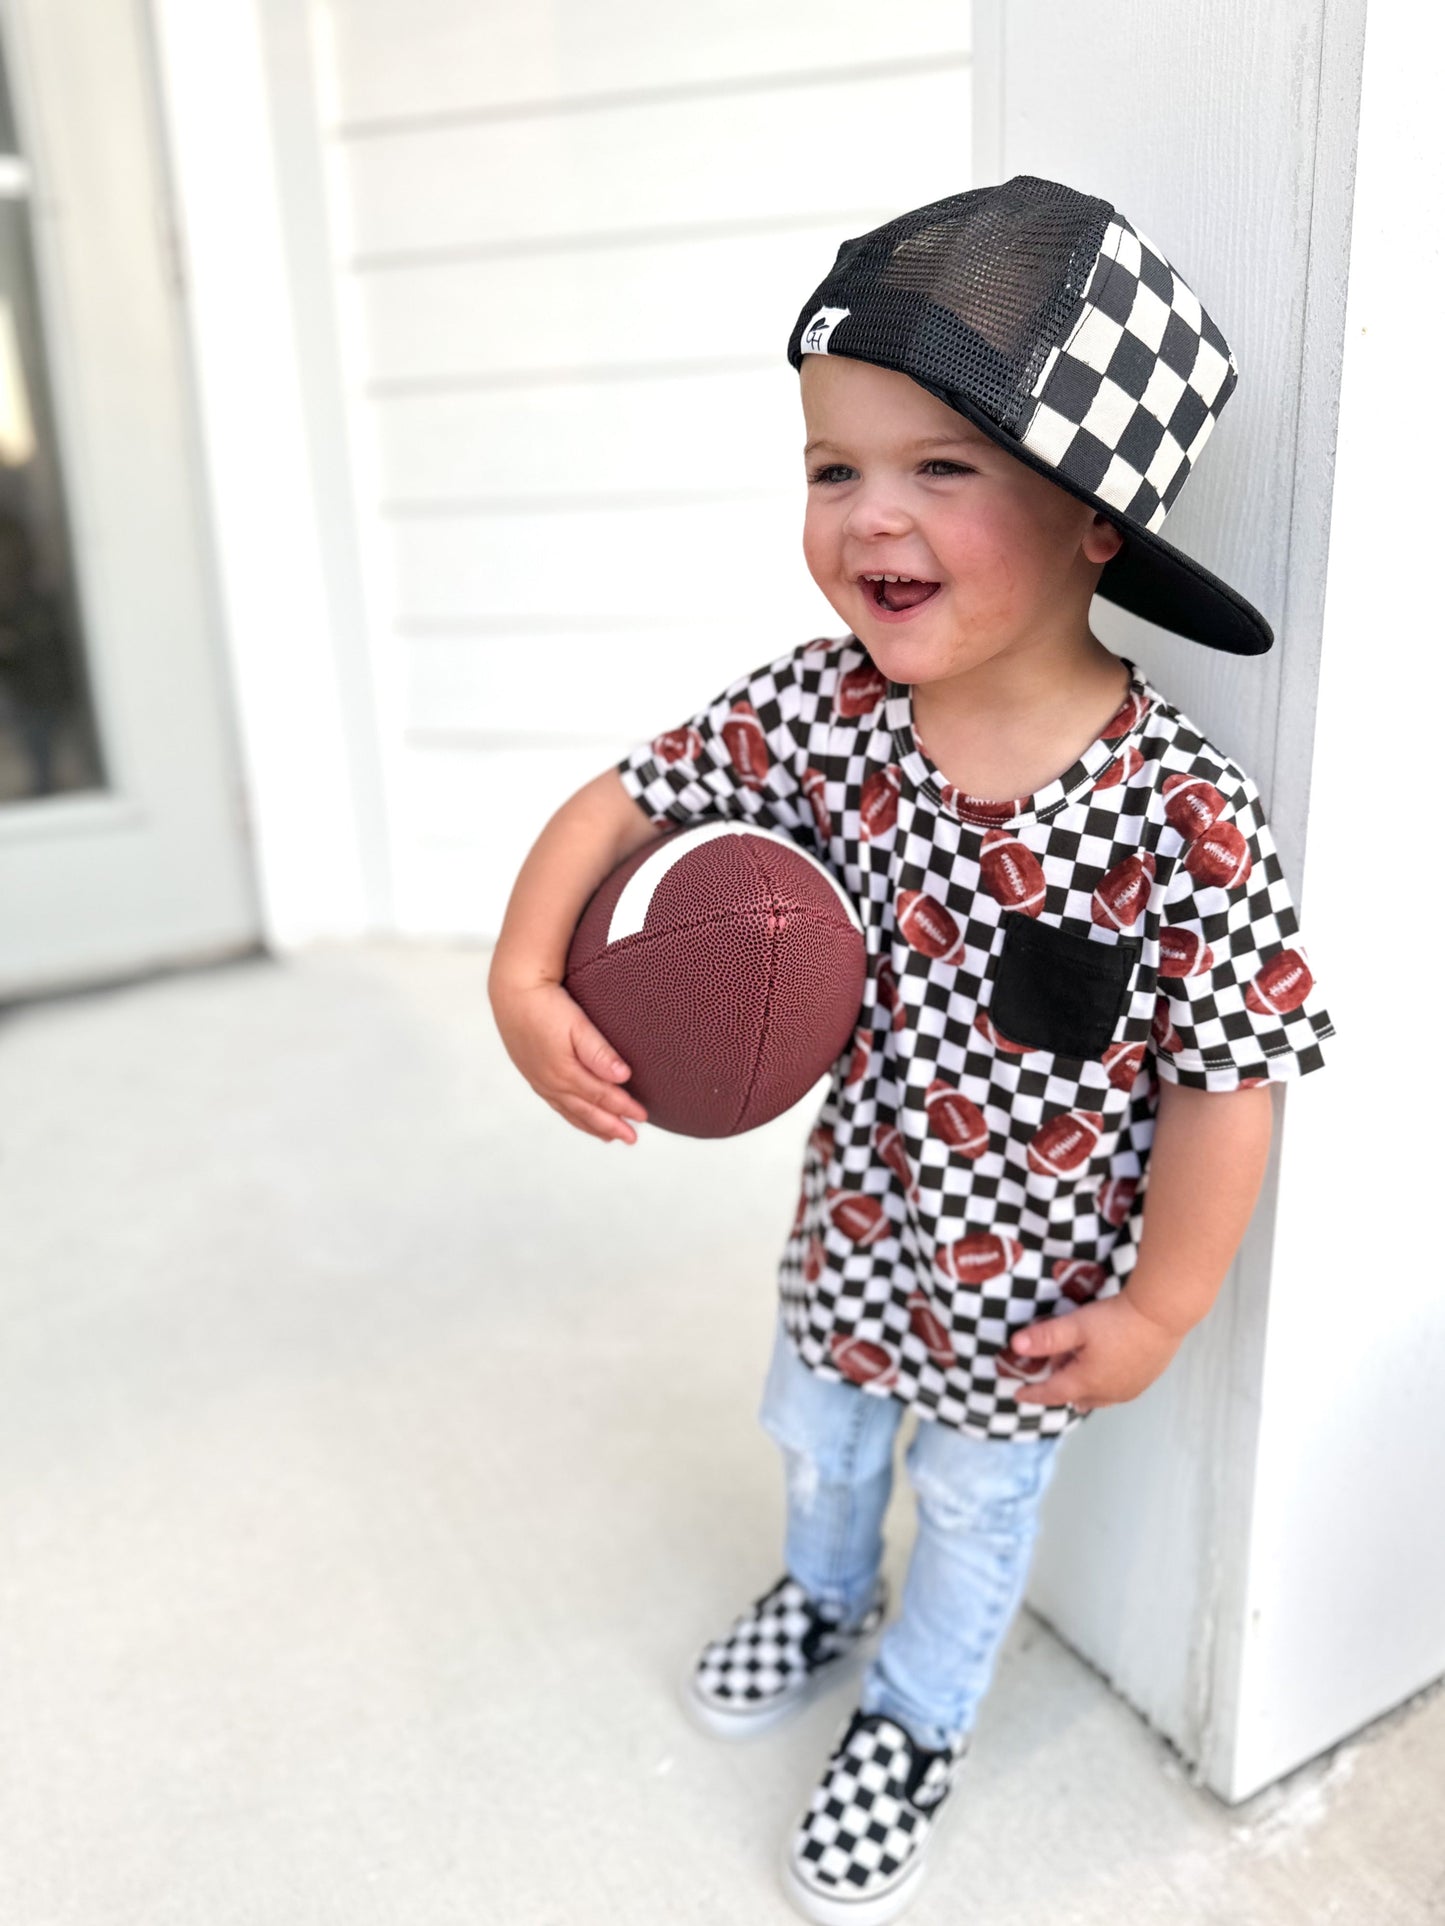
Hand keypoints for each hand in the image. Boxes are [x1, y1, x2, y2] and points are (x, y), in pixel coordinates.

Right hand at [489, 977, 648, 1144]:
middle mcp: (551, 1083)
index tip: (642, 1117)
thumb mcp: (577, 1024)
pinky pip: (556, 1104)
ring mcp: (540, 1081)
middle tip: (631, 1138)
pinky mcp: (533, 1074)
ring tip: (610, 1136)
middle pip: (587, 1111)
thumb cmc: (545, 1004)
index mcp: (565, 1072)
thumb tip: (623, 1077)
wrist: (512, 992)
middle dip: (611, 1125)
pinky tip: (579, 1116)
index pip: (601, 1096)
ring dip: (592, 1125)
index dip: (623, 1108)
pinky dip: (572, 1116)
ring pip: (570, 1111)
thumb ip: (599, 1053)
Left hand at [1007, 1291, 1186, 1412]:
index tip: (1018, 1395)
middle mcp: (1109, 1393)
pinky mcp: (1146, 1379)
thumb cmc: (1117, 1320)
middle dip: (1059, 1387)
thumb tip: (1016, 1346)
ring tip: (1076, 1371)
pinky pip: (1116, 1391)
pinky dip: (1102, 1384)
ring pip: (1097, 1397)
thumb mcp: (1076, 1325)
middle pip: (1075, 1396)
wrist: (1162, 1314)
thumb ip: (1045, 1337)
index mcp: (1087, 1383)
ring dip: (1082, 1387)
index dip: (1033, 1393)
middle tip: (1050, 1369)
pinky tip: (1104, 1368)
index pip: (1052, 1393)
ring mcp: (1130, 1389)